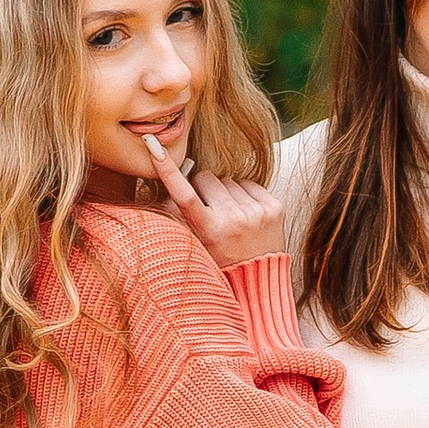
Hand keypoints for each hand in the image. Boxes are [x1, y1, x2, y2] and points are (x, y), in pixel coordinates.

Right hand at [149, 139, 287, 271]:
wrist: (259, 281)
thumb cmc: (221, 263)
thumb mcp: (195, 244)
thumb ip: (178, 216)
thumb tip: (169, 183)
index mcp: (209, 230)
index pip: (184, 193)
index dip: (167, 169)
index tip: (154, 146)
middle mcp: (234, 219)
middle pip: (207, 178)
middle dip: (204, 188)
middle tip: (209, 210)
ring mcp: (257, 212)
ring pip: (229, 179)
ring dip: (226, 192)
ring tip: (230, 217)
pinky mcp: (274, 207)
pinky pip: (250, 183)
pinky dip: (245, 194)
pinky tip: (245, 214)